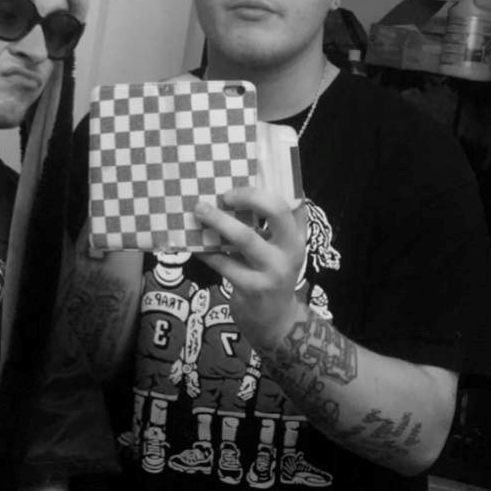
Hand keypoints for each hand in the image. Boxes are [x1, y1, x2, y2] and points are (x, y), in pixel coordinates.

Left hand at [194, 187, 308, 353]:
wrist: (275, 322)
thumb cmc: (271, 275)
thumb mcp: (278, 250)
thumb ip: (267, 227)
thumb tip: (233, 193)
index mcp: (297, 236)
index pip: (295, 202)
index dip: (278, 183)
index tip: (255, 169)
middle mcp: (291, 250)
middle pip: (276, 211)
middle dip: (249, 196)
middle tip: (225, 193)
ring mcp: (273, 270)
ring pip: (245, 237)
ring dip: (219, 221)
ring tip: (199, 209)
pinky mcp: (253, 288)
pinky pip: (224, 263)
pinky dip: (206, 251)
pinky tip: (192, 243)